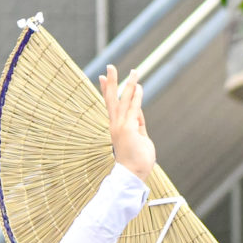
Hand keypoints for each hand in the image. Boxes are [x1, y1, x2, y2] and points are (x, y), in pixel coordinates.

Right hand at [100, 67, 155, 181]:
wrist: (133, 175)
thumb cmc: (137, 160)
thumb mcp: (139, 137)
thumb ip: (138, 124)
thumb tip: (138, 112)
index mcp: (117, 127)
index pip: (112, 105)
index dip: (108, 90)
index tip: (103, 77)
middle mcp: (116, 125)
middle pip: (112, 99)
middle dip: (111, 82)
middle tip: (109, 67)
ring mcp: (121, 126)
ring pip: (124, 100)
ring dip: (128, 84)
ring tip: (133, 71)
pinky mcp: (129, 129)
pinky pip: (134, 109)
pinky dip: (136, 97)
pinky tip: (138, 86)